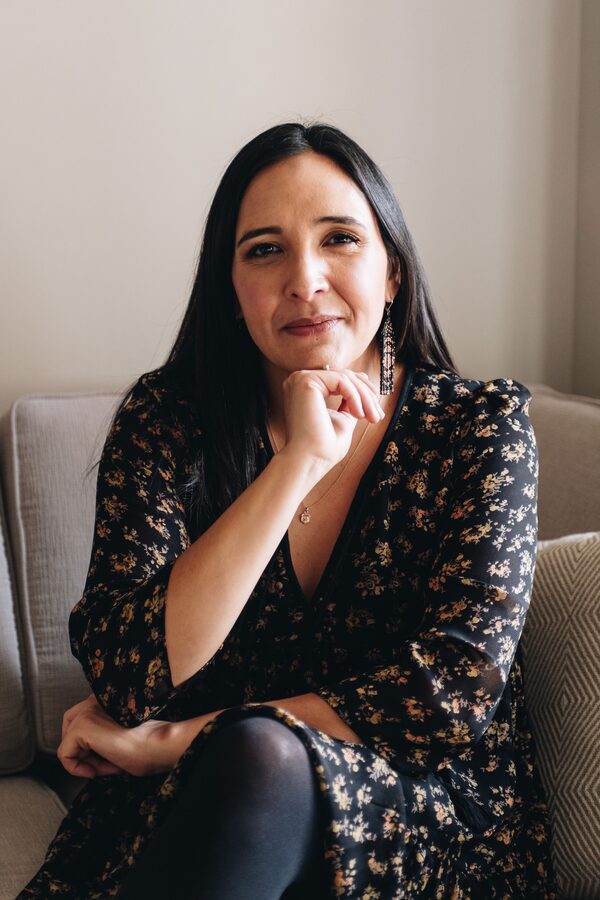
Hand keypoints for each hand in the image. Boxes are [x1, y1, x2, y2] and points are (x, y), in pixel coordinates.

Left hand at [58, 693, 173, 778]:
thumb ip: (98, 739)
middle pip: (68, 725)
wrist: (158, 746)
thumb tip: (79, 755)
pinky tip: (94, 771)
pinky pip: (64, 754)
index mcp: (105, 700)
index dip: (89, 745)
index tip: (106, 759)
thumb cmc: (147, 746)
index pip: (82, 719)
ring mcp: (87, 712)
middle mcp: (94, 701)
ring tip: (101, 768)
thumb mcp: (117, 739)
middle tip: (96, 764)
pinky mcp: (82, 727)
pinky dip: (75, 768)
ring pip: (67, 741)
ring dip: (82, 760)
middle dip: (79, 748)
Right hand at [280, 368, 384, 475]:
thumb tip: (364, 391)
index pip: (339, 380)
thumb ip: (349, 404)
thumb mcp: (342, 420)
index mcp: (305, 389)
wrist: (309, 460)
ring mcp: (300, 379)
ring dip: (364, 398)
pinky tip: (359, 415)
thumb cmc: (323, 448)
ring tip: (372, 417)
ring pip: (345, 378)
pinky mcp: (306, 381)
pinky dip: (355, 397)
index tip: (377, 409)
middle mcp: (299, 380)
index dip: (362, 391)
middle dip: (366, 395)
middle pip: (344, 377)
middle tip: (378, 415)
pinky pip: (341, 381)